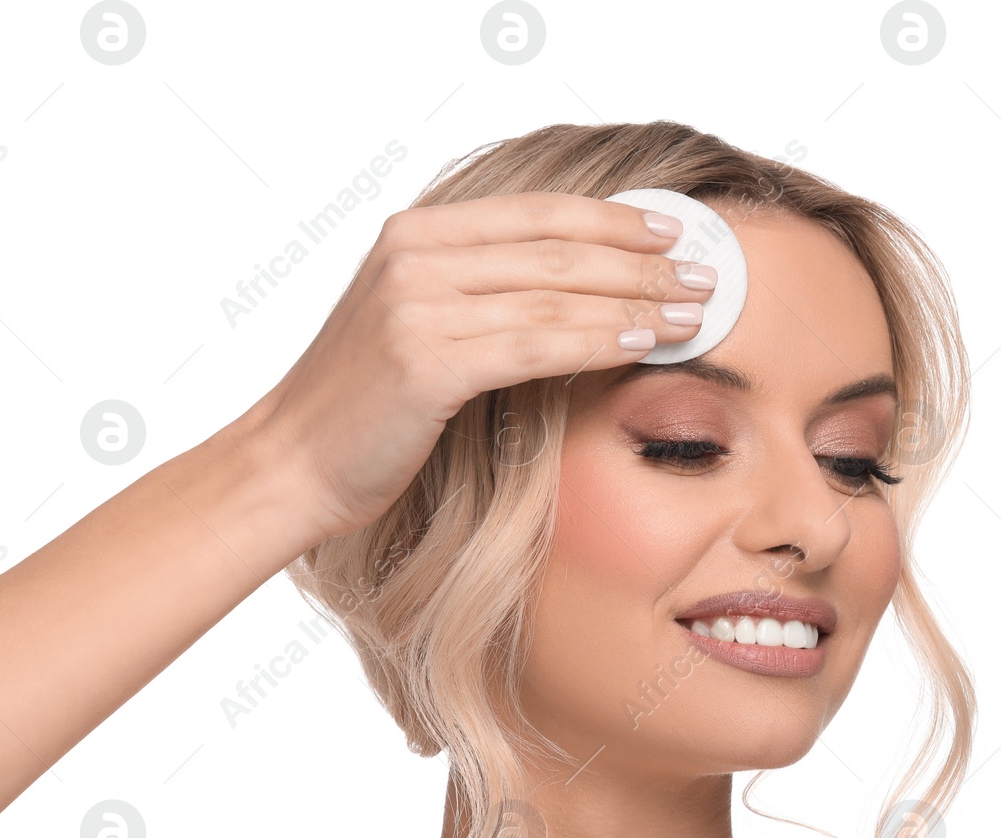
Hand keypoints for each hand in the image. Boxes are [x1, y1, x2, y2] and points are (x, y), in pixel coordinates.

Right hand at [236, 190, 714, 543]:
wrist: (293, 461)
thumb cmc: (363, 405)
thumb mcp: (418, 323)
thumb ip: (479, 291)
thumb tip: (577, 288)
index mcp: (416, 233)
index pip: (537, 213)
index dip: (614, 220)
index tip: (675, 234)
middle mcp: (415, 255)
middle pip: (557, 248)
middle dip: (643, 262)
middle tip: (708, 277)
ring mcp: (417, 304)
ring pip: (555, 292)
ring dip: (637, 301)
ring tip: (696, 313)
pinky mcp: (426, 359)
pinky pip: (535, 342)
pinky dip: (597, 340)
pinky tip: (644, 343)